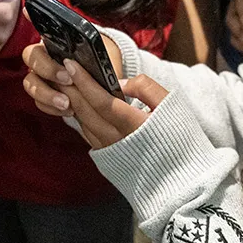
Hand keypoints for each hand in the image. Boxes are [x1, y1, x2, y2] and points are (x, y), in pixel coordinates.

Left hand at [21, 42, 169, 148]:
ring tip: (63, 82)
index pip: (102, 100)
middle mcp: (118, 141)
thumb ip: (146, 89)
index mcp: (136, 126)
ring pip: (84, 123)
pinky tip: (76, 104)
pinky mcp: (108, 159)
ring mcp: (111, 152)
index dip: (84, 81)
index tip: (71, 63)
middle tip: (58, 67)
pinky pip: (88, 134)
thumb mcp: (172, 106)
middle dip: (70, 87)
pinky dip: (79, 117)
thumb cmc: (182, 139)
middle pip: (87, 111)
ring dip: (71, 101)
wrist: (183, 179)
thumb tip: (120, 82)